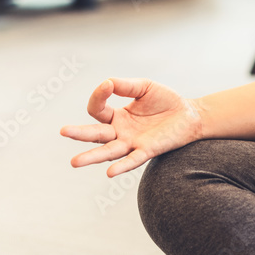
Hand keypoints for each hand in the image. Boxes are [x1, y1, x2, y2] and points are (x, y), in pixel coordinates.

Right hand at [61, 77, 201, 176]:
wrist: (191, 115)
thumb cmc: (166, 101)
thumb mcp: (144, 87)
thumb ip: (125, 86)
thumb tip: (107, 82)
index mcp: (117, 116)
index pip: (97, 109)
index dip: (99, 96)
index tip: (108, 85)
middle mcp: (120, 132)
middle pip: (95, 134)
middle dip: (79, 133)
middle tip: (63, 131)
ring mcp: (132, 143)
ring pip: (108, 151)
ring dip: (92, 157)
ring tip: (75, 162)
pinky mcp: (148, 150)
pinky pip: (132, 160)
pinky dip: (121, 166)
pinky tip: (110, 172)